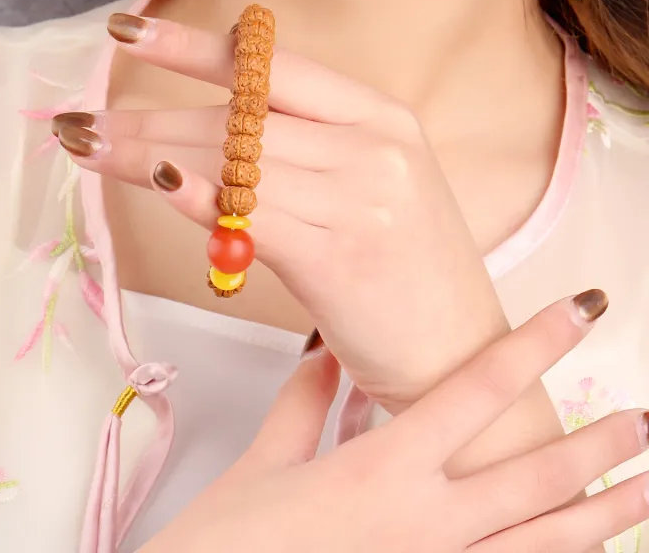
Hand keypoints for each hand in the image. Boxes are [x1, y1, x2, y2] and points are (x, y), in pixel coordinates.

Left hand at [58, 15, 507, 408]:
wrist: (461, 352)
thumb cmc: (405, 267)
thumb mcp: (370, 184)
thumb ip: (301, 151)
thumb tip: (203, 139)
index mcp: (380, 115)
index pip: (272, 67)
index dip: (193, 47)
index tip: (128, 34)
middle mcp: (373, 146)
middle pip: (238, 118)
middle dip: (149, 118)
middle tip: (82, 120)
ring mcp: (361, 198)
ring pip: (233, 163)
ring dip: (150, 154)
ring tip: (91, 147)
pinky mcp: (341, 257)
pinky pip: (255, 216)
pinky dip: (201, 196)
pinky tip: (159, 180)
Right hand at [139, 295, 647, 552]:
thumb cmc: (232, 541)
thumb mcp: (268, 460)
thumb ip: (306, 400)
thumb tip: (328, 353)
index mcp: (385, 469)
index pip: (478, 388)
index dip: (536, 342)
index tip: (580, 311)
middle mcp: (426, 521)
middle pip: (535, 474)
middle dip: (598, 444)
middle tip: (645, 417)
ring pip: (542, 541)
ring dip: (603, 515)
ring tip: (646, 488)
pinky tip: (572, 550)